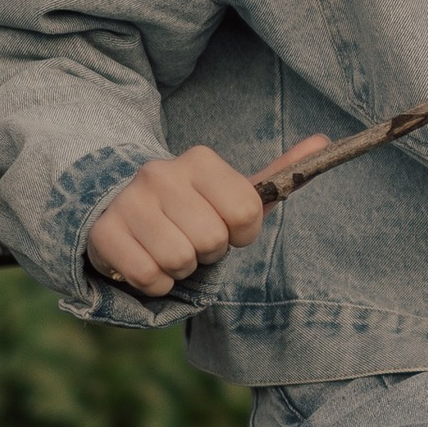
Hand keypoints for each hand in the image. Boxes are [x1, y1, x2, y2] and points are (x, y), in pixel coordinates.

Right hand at [84, 143, 309, 292]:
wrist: (117, 209)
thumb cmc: (190, 208)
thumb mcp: (233, 191)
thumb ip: (277, 174)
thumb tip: (323, 142)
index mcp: (200, 159)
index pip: (248, 211)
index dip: (242, 232)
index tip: (227, 228)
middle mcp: (162, 173)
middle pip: (212, 241)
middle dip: (208, 253)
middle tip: (192, 240)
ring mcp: (129, 201)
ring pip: (179, 260)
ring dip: (181, 270)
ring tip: (170, 250)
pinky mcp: (104, 232)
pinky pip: (148, 277)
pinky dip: (154, 284)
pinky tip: (147, 263)